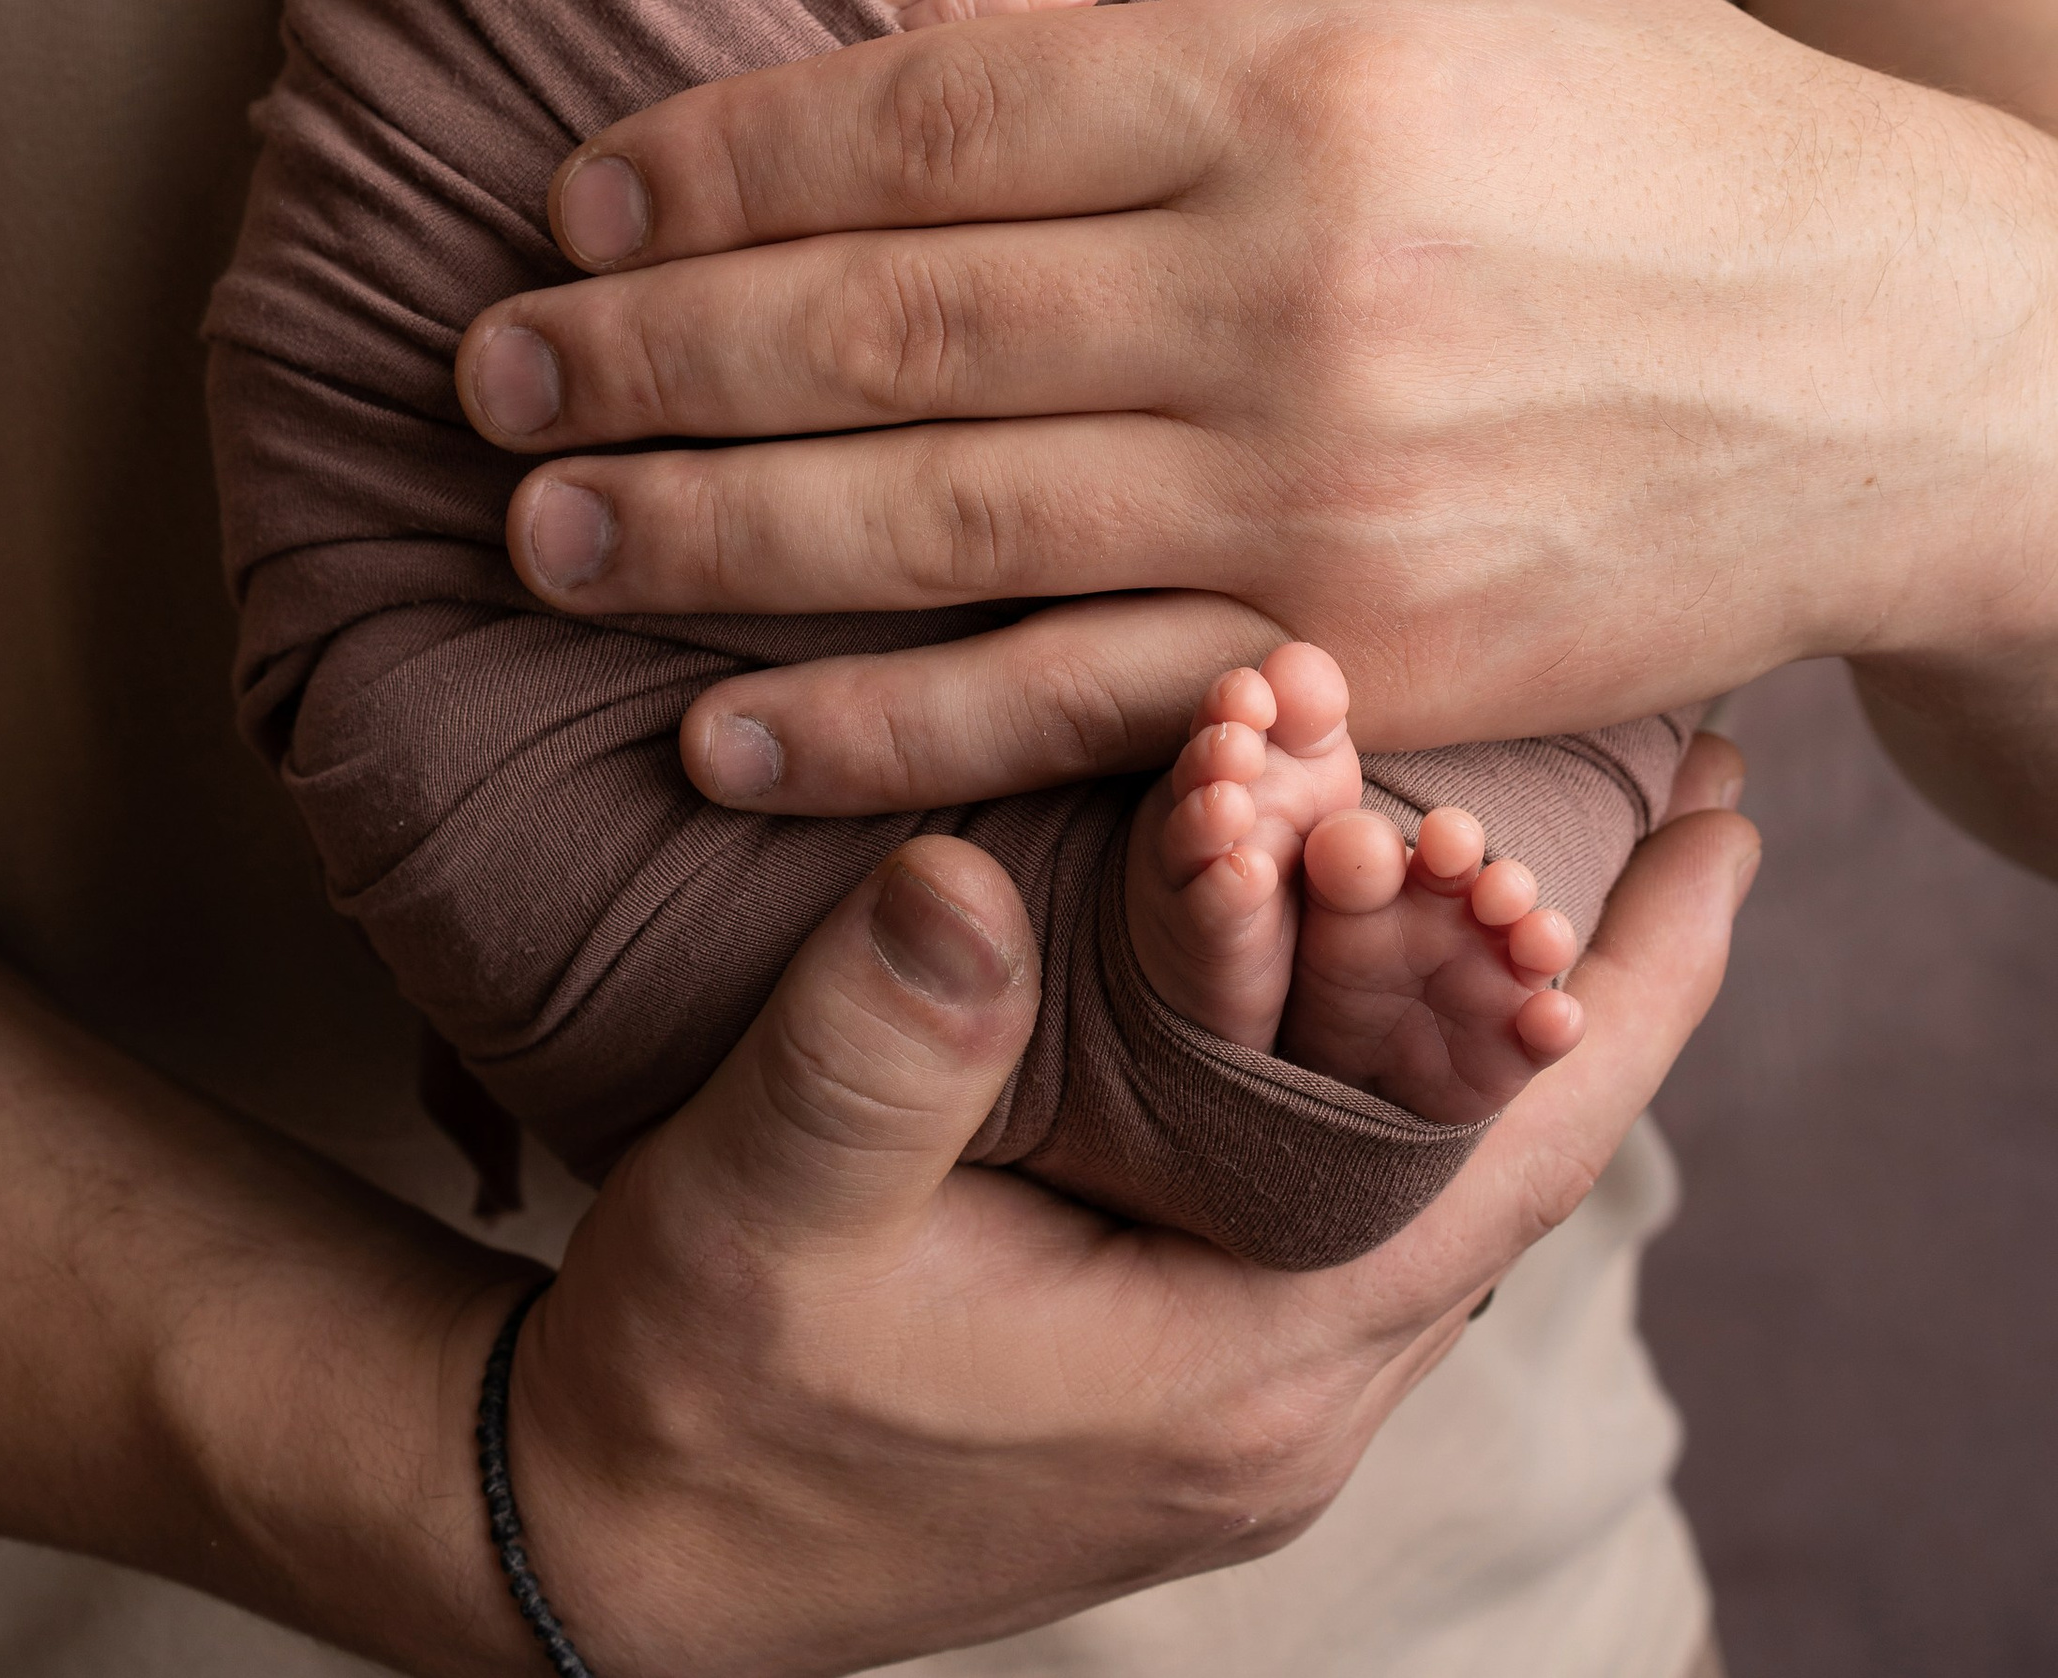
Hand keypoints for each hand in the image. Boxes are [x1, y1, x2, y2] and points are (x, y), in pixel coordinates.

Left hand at [457, 0, 2057, 819]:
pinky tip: (727, 738)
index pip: (926, 120)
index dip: (715, 158)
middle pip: (885, 321)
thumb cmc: (1690, 138)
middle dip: (649, 352)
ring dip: (707, 535)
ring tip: (538, 530)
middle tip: (478, 373)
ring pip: (939, 520)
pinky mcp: (1362, 658)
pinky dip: (885, 736)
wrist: (1929, 369)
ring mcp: (1317, 494)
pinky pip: (1076, 707)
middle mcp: (1282, 290)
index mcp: (1291, 87)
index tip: (570, 195)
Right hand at [465, 776, 1755, 1677]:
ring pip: (1436, 1183)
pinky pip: (1353, 1206)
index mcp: (1236, 1364)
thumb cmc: (695, 1391)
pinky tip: (1380, 980)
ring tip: (1557, 853)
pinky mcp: (1179, 1373)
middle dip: (1594, 975)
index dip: (1627, 988)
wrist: (615, 1553)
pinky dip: (1392, 1072)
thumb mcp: (762, 1204)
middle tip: (1678, 788)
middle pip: (1507, 1163)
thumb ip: (875, 1047)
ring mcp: (1234, 1397)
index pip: (1510, 1161)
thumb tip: (957, 875)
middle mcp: (1279, 1399)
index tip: (1725, 824)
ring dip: (1496, 1020)